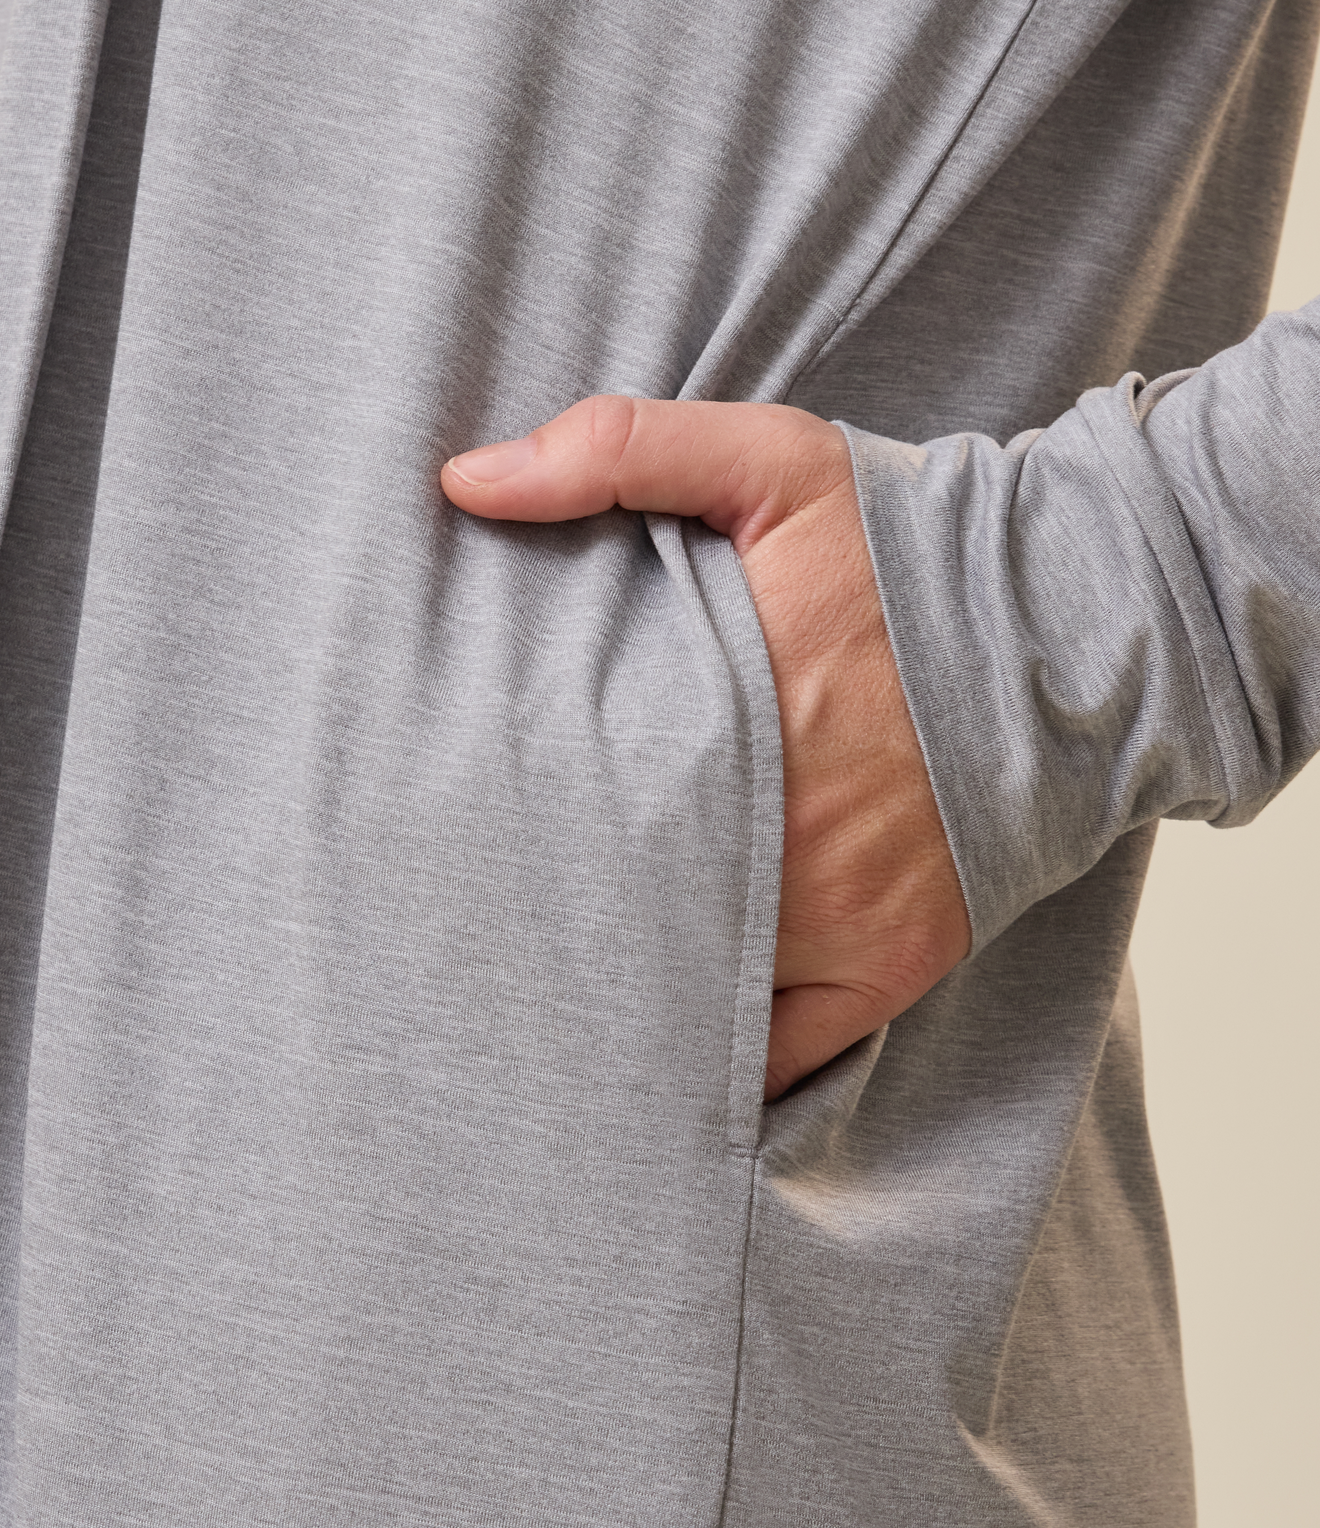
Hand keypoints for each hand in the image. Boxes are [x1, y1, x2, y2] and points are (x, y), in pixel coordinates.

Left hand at [441, 397, 970, 1098]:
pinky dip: (724, 1068)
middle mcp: (768, 845)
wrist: (1078, 627)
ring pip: (687, 1001)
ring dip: (626, 1010)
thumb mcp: (773, 462)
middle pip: (616, 923)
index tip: (449, 858)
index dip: (497, 846)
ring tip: (555, 1021)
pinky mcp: (891, 963)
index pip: (562, 816)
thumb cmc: (911, 547)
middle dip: (550, 939)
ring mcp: (833, 919)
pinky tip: (663, 1074)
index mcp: (714, 727)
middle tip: (481, 952)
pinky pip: (786, 1055)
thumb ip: (620, 453)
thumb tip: (466, 481)